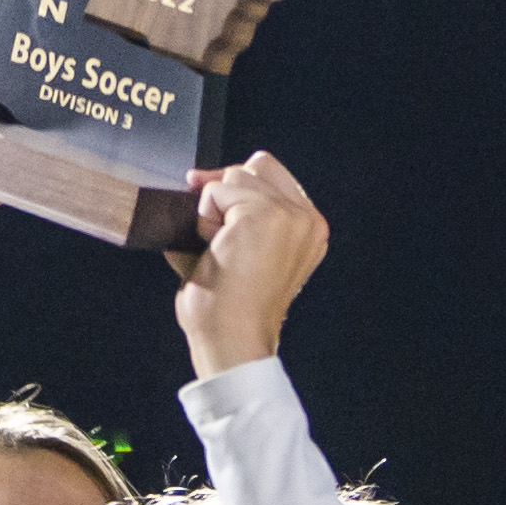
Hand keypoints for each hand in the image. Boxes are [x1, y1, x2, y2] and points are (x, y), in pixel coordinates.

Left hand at [168, 151, 327, 376]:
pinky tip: (214, 252)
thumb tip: (197, 179)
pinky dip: (202, 220)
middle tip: (213, 235)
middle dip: (224, 192)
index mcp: (309, 228)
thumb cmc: (227, 306)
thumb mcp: (238, 250)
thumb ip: (230, 213)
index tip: (217, 213)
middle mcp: (308, 218)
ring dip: (212, 213)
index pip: (272, 174)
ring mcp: (290, 215)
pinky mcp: (265, 215)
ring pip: (234, 176)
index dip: (238, 185)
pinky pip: (214, 193)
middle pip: (255, 166)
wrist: (230, 338)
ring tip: (219, 253)